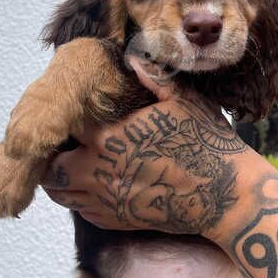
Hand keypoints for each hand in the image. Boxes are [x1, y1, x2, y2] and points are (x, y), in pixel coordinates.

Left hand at [41, 57, 258, 238]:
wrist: (225, 195)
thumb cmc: (206, 143)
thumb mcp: (184, 100)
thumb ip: (152, 77)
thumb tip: (132, 56)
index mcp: (110, 137)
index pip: (66, 126)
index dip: (65, 117)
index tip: (71, 111)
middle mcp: (99, 171)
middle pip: (52, 166)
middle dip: (53, 153)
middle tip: (64, 142)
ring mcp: (106, 200)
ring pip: (60, 193)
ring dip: (60, 178)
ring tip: (71, 163)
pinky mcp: (116, 221)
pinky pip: (81, 211)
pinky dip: (79, 198)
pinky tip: (93, 185)